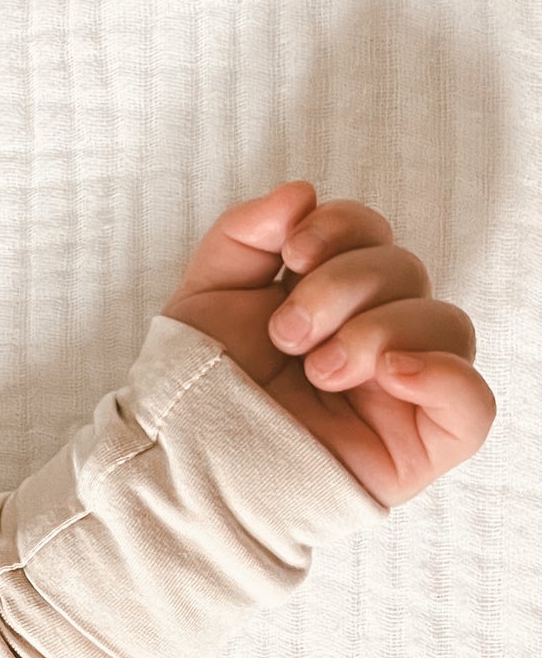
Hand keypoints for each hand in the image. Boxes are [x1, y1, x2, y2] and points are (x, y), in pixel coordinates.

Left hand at [162, 181, 493, 504]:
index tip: (290, 253)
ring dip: (378, 330)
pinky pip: (475, 403)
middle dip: (342, 287)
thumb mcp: (208, 295)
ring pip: (447, 324)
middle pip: (407, 269)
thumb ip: (244, 234)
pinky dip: (443, 376)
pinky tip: (388, 372)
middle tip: (286, 333)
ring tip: (319, 369)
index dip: (341, 227)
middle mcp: (377, 336)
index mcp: (333, 298)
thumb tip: (300, 193)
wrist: (181, 465)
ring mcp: (403, 390)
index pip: (372, 233)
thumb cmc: (196, 387)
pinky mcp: (420, 444)